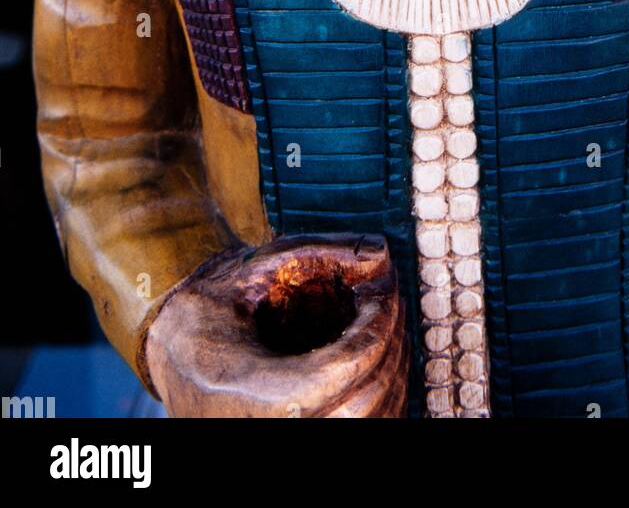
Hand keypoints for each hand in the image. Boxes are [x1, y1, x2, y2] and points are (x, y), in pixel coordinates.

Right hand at [145, 234, 407, 416]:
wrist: (172, 348)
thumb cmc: (212, 305)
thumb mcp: (256, 266)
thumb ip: (319, 252)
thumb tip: (380, 256)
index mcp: (244, 385)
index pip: (334, 373)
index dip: (372, 332)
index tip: (383, 293)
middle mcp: (261, 426)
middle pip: (359, 408)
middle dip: (387, 349)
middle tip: (389, 307)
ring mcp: (273, 438)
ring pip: (366, 425)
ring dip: (389, 374)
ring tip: (383, 330)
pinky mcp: (291, 443)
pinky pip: (360, 430)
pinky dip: (379, 398)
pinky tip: (374, 363)